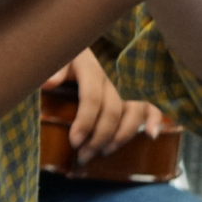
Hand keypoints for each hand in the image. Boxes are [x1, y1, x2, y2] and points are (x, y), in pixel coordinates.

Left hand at [44, 49, 162, 163]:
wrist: (74, 45)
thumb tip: (46, 84)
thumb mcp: (56, 60)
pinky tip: (151, 135)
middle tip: (83, 156)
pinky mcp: (131, 92)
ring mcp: (123, 85)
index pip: (91, 98)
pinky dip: (154, 119)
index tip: (74, 142)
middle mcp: (110, 78)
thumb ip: (52, 71)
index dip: (85, 122)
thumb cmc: (64, 58)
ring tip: (105, 152)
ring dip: (121, 136)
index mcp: (90, 69)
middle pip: (112, 111)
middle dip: (99, 138)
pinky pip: (149, 105)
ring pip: (132, 112)